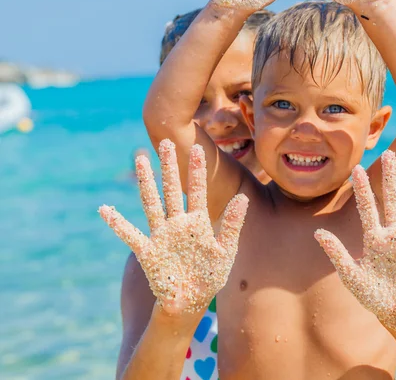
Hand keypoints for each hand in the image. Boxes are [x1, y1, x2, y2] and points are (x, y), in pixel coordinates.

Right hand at [99, 140, 247, 315]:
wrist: (191, 302)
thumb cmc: (210, 277)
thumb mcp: (226, 251)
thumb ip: (232, 224)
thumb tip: (242, 198)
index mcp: (198, 222)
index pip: (197, 190)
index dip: (197, 170)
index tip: (198, 148)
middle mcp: (177, 223)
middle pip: (171, 189)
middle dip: (169, 166)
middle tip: (165, 142)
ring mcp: (161, 235)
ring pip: (151, 202)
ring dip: (145, 181)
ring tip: (139, 159)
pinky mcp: (148, 251)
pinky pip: (129, 234)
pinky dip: (116, 223)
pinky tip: (104, 209)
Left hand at [315, 151, 395, 333]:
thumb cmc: (374, 298)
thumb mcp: (352, 276)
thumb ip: (337, 253)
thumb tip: (317, 232)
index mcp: (374, 238)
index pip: (367, 207)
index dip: (361, 189)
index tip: (356, 169)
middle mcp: (393, 235)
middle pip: (391, 199)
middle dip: (389, 177)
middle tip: (388, 152)